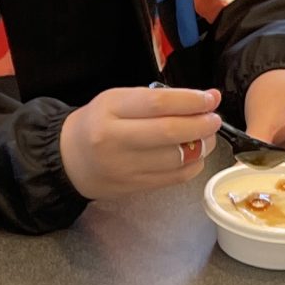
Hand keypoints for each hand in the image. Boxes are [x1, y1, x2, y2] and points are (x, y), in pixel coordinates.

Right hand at [58, 84, 223, 200]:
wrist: (70, 160)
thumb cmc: (98, 124)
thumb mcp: (117, 100)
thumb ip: (158, 99)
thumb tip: (205, 99)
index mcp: (110, 111)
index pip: (157, 103)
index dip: (190, 101)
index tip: (210, 98)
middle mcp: (115, 140)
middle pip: (169, 132)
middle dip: (201, 124)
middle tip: (214, 119)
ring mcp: (124, 167)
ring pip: (176, 158)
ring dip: (202, 146)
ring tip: (206, 136)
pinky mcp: (134, 186)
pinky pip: (175, 177)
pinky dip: (193, 165)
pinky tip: (194, 155)